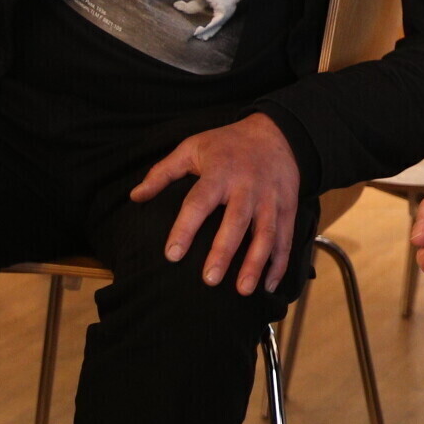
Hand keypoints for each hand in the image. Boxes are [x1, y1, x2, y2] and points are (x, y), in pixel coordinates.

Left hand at [133, 113, 301, 294]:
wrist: (276, 133)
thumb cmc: (226, 144)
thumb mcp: (192, 147)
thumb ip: (163, 173)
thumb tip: (135, 197)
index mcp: (219, 173)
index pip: (199, 202)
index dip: (185, 228)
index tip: (172, 255)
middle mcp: (247, 187)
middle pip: (236, 222)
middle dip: (224, 252)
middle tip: (209, 280)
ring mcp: (270, 198)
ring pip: (265, 233)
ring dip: (255, 263)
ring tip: (243, 290)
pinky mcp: (288, 207)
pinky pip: (286, 238)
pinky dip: (280, 263)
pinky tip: (269, 285)